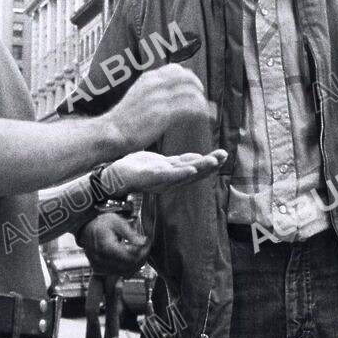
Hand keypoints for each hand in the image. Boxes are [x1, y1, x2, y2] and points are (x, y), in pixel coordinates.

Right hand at [78, 212, 151, 275]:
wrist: (84, 227)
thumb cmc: (101, 222)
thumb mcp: (117, 222)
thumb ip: (131, 233)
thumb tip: (143, 243)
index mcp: (106, 248)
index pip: (130, 258)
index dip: (143, 252)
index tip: (148, 242)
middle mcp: (101, 260)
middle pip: (129, 267)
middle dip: (142, 258)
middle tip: (146, 247)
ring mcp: (99, 266)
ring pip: (125, 272)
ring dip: (136, 263)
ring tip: (140, 251)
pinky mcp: (99, 269)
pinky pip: (118, 273)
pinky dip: (127, 266)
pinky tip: (131, 256)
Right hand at [102, 64, 208, 150]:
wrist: (111, 132)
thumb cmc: (123, 120)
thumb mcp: (137, 97)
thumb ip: (151, 92)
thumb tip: (165, 95)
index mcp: (148, 79)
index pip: (176, 70)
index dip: (189, 79)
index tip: (194, 90)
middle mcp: (155, 84)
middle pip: (188, 78)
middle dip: (199, 88)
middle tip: (203, 101)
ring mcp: (160, 98)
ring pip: (192, 93)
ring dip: (203, 102)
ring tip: (209, 112)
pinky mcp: (164, 113)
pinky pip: (191, 107)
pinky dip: (203, 112)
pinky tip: (207, 118)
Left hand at [103, 150, 227, 195]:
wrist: (113, 177)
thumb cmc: (136, 169)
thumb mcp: (161, 163)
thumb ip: (178, 162)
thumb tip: (197, 158)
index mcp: (172, 175)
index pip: (195, 168)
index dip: (210, 163)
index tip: (223, 156)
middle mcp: (169, 180)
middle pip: (194, 173)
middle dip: (210, 166)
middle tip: (224, 157)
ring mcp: (161, 180)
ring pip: (184, 174)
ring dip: (200, 169)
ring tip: (213, 162)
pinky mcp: (151, 178)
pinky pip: (168, 176)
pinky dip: (181, 174)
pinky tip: (191, 170)